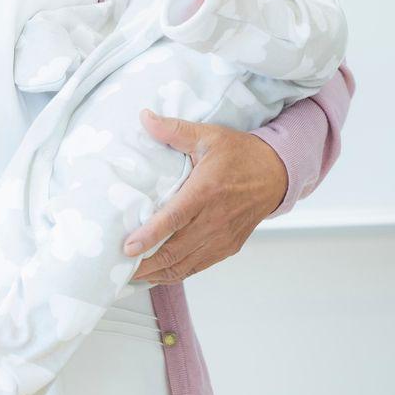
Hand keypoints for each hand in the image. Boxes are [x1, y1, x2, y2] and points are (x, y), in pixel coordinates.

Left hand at [123, 110, 286, 284]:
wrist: (277, 174)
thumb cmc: (240, 155)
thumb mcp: (208, 136)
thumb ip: (174, 130)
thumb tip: (144, 117)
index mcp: (206, 191)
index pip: (174, 219)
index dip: (150, 236)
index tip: (128, 248)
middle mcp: (214, 220)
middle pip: (175, 250)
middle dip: (145, 264)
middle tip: (118, 270)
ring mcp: (222, 237)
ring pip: (184, 264)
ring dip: (157, 274)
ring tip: (131, 277)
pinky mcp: (227, 247)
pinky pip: (197, 267)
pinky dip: (175, 274)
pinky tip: (156, 275)